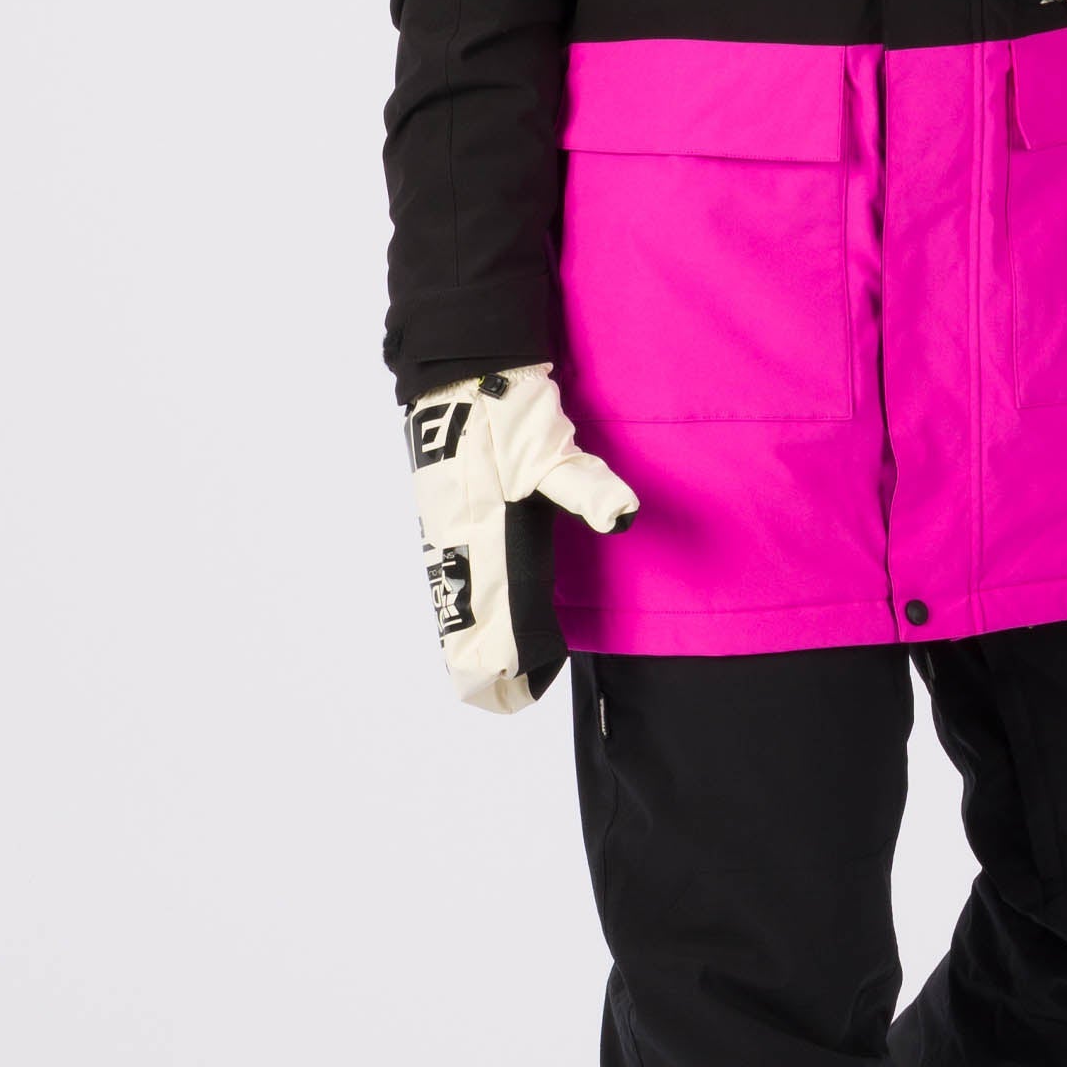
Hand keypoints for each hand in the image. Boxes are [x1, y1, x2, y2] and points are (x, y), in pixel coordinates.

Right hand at [405, 365, 638, 712]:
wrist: (460, 369)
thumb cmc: (503, 413)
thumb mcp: (546, 451)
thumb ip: (584, 487)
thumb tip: (622, 516)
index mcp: (480, 537)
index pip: (484, 623)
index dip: (502, 665)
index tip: (520, 692)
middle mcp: (454, 541)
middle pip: (461, 622)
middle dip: (484, 663)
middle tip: (510, 697)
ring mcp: (444, 527)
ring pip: (452, 598)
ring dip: (473, 636)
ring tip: (496, 676)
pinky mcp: (444, 512)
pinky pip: (450, 572)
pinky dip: (465, 603)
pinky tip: (481, 615)